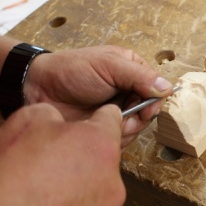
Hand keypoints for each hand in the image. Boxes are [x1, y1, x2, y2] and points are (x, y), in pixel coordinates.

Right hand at [0, 101, 125, 205]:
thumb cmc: (8, 177)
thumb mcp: (25, 120)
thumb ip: (51, 116)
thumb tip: (55, 124)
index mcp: (101, 147)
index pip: (111, 121)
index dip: (95, 119)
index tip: (88, 124)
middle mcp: (113, 185)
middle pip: (100, 165)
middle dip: (77, 163)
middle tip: (43, 168)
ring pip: (91, 200)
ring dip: (71, 196)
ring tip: (35, 201)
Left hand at [24, 45, 172, 147]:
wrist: (39, 89)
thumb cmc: (71, 70)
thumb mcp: (108, 65)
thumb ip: (138, 75)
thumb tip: (166, 88)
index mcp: (131, 70)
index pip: (156, 88)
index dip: (153, 101)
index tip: (145, 108)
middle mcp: (126, 90)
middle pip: (148, 112)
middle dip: (137, 118)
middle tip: (123, 116)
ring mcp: (115, 111)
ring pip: (135, 129)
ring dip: (124, 129)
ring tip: (103, 120)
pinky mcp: (102, 129)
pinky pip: (118, 140)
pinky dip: (110, 138)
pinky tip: (95, 129)